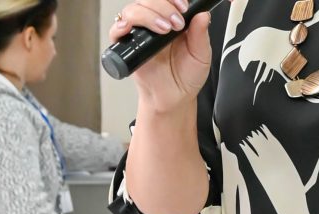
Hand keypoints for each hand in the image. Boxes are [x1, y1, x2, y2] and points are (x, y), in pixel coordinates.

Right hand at [108, 0, 220, 114]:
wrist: (174, 98)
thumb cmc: (186, 76)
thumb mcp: (201, 55)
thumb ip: (201, 33)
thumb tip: (202, 13)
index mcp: (172, 19)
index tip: (183, 7)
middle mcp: (154, 22)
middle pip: (149, 0)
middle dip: (163, 6)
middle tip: (176, 23)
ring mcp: (140, 33)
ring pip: (133, 10)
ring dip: (147, 15)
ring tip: (163, 30)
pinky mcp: (128, 47)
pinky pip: (116, 31)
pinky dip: (119, 26)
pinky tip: (129, 29)